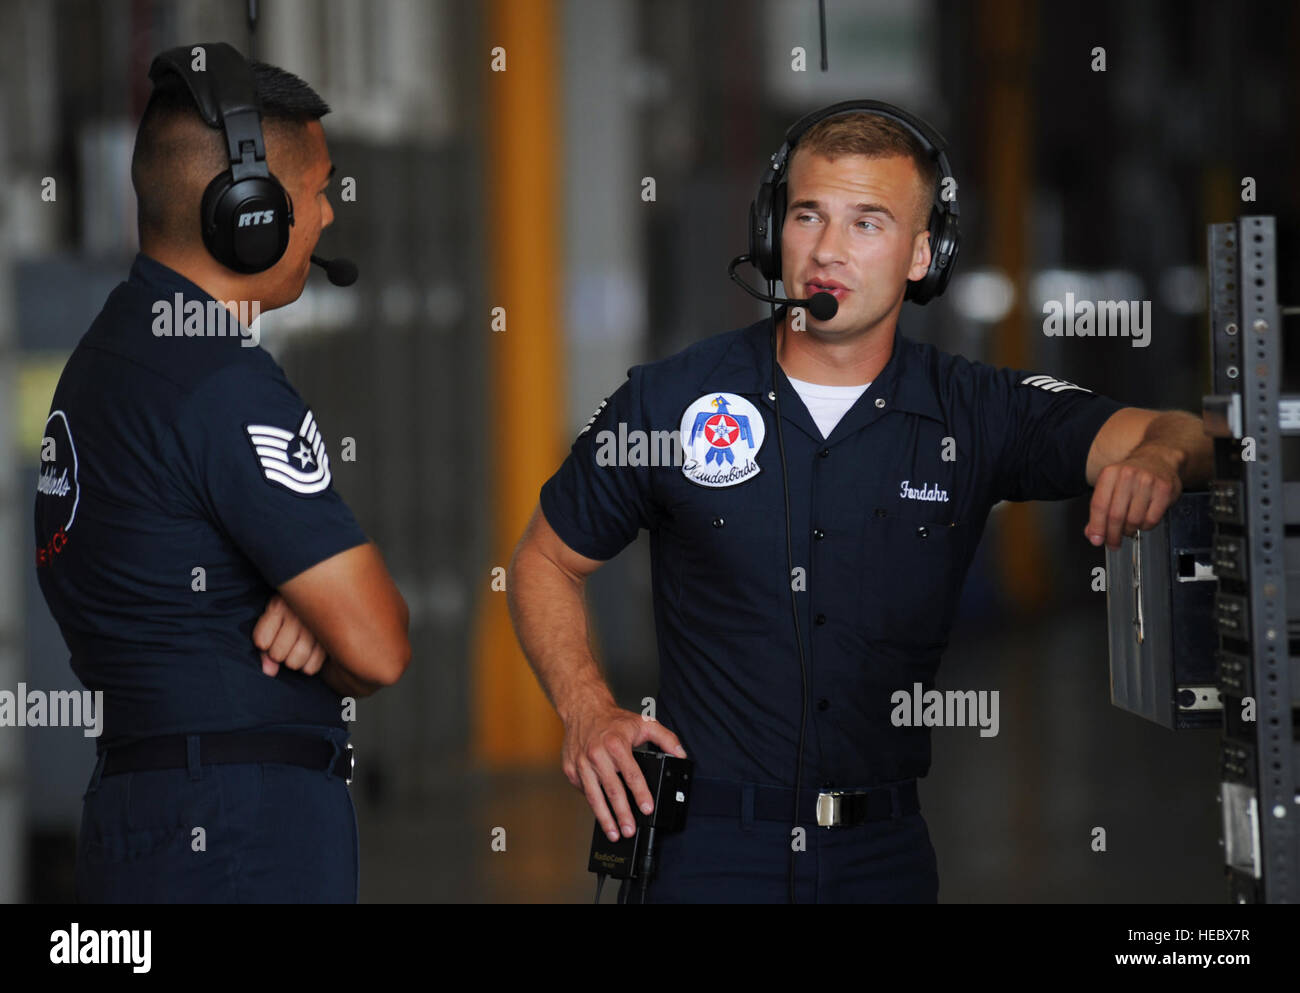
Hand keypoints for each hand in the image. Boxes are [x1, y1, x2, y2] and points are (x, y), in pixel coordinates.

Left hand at [252, 594, 326, 677]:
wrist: (323, 594)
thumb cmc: (290, 610)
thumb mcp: (272, 619)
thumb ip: (264, 648)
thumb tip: (270, 672)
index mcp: (279, 606)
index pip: (262, 641)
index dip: (263, 644)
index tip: (269, 637)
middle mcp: (298, 615)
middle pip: (278, 654)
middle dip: (278, 654)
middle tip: (284, 645)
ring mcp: (316, 627)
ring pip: (295, 661)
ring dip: (292, 661)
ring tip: (295, 651)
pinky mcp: (329, 638)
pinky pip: (312, 666)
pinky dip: (307, 667)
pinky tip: (308, 656)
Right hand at [562, 701, 686, 843]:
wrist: (583, 710)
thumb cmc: (614, 720)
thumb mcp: (644, 722)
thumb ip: (666, 738)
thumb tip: (681, 755)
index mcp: (616, 744)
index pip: (631, 773)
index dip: (641, 793)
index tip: (647, 808)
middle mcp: (596, 755)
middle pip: (612, 790)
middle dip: (622, 814)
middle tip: (630, 830)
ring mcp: (581, 764)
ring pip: (594, 797)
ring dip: (605, 818)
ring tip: (615, 834)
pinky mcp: (570, 770)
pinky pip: (584, 791)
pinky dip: (593, 804)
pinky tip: (602, 814)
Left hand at [1086, 445, 1182, 548]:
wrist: (1158, 459)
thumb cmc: (1130, 476)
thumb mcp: (1110, 486)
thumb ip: (1100, 509)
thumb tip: (1092, 534)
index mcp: (1109, 473)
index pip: (1099, 505)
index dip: (1097, 526)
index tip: (1096, 540)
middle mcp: (1127, 475)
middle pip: (1116, 515)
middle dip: (1113, 535)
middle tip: (1113, 543)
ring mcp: (1147, 481)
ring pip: (1134, 520)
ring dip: (1130, 531)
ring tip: (1128, 529)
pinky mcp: (1164, 490)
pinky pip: (1152, 519)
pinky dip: (1145, 527)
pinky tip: (1142, 521)